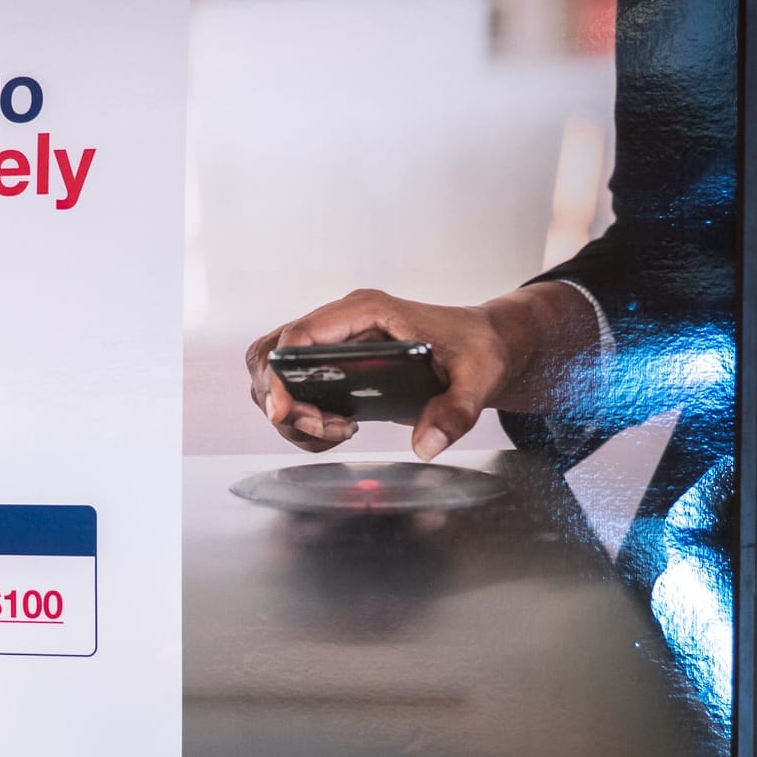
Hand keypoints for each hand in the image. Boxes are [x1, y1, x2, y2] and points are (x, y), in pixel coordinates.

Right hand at [245, 284, 595, 459]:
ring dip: (289, 413)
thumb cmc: (479, 349)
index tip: (286, 412)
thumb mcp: (479, 379)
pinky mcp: (331, 363)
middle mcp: (340, 322)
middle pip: (271, 355)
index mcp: (367, 311)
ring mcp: (331, 342)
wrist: (484, 345)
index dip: (281, 375)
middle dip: (283, 401)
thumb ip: (455, 412)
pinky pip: (291, 389)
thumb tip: (426, 446)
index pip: (298, 335)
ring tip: (335, 431)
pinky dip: (300, 418)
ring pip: (274, 374)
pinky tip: (335, 430)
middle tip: (324, 428)